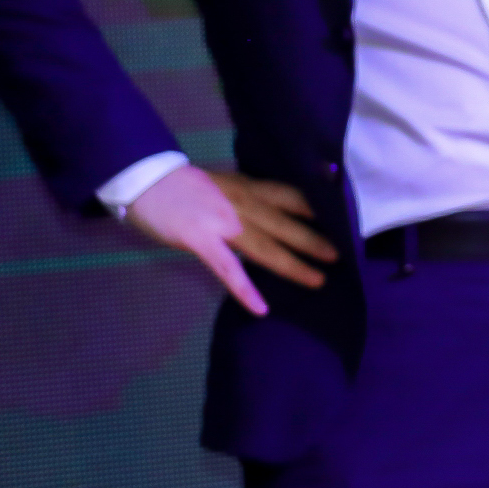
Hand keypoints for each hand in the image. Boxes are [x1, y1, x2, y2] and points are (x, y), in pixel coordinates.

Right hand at [125, 165, 338, 315]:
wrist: (145, 180)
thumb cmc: (183, 185)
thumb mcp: (226, 184)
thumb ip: (249, 197)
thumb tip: (272, 211)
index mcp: (249, 187)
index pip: (292, 196)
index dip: (318, 209)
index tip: (343, 220)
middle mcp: (243, 203)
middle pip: (286, 223)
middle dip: (316, 240)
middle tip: (343, 256)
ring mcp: (223, 223)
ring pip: (266, 247)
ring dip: (293, 265)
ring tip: (318, 280)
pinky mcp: (201, 241)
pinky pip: (227, 270)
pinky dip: (245, 290)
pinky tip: (261, 307)